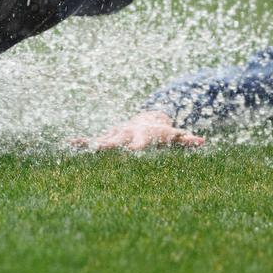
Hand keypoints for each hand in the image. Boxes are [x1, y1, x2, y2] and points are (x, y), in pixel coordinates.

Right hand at [71, 111, 205, 150]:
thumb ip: (187, 140)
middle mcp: (126, 134)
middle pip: (118, 140)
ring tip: (78, 145)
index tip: (132, 151)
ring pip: (102, 139)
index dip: (137, 146)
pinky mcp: (107, 137)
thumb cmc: (163, 134)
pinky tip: (68, 143)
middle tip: (102, 148)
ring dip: (91, 143)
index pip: (140, 142)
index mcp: (143, 136)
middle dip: (110, 144)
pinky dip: (81, 142)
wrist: (146, 121)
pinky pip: (92, 140)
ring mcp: (115, 134)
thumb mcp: (175, 137)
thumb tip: (203, 141)